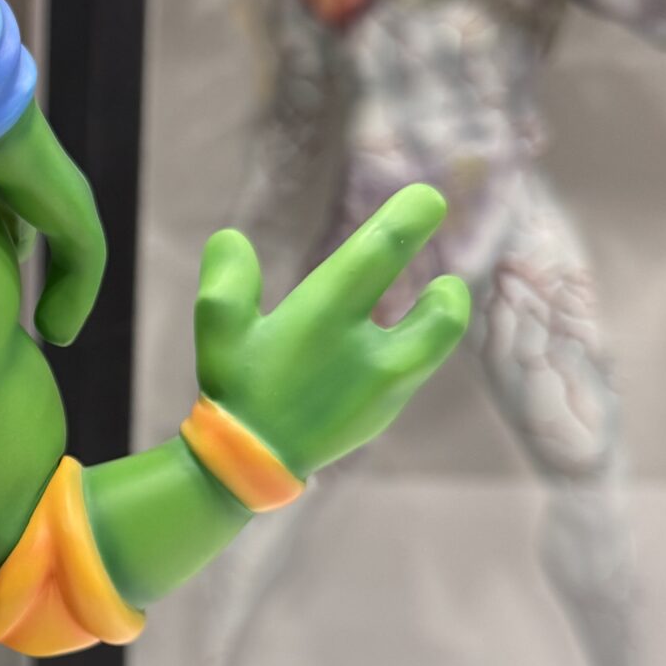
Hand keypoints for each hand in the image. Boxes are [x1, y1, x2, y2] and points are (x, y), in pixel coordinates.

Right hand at [192, 185, 469, 477]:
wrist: (249, 466)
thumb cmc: (234, 387)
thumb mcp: (217, 328)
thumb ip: (227, 279)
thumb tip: (233, 238)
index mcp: (323, 319)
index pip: (380, 254)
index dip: (410, 219)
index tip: (429, 199)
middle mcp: (365, 352)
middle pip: (441, 314)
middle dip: (448, 285)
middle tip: (443, 272)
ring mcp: (383, 387)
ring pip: (438, 339)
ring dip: (441, 311)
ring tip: (436, 295)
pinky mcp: (385, 410)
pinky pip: (415, 366)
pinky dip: (412, 343)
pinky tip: (389, 339)